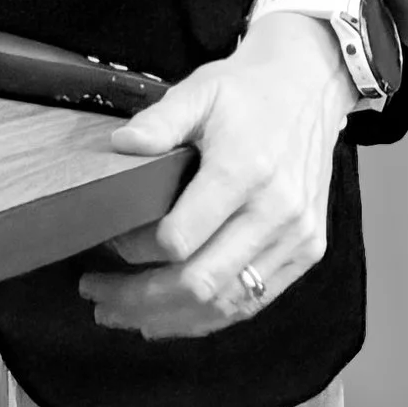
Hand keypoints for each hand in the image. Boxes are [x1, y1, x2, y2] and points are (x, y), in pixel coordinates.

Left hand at [77, 10, 353, 333]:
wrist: (309, 88)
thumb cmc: (248, 93)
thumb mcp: (199, 90)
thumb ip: (159, 121)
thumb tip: (119, 147)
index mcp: (245, 171)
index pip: (179, 239)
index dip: (134, 249)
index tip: (107, 240)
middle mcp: (276, 212)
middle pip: (199, 283)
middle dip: (139, 299)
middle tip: (98, 295)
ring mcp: (297, 237)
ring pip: (225, 304)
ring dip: (168, 319)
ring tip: (122, 314)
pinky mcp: (307, 251)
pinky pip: (253, 302)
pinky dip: (207, 318)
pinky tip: (169, 318)